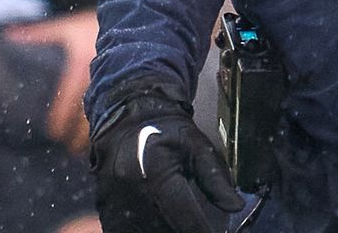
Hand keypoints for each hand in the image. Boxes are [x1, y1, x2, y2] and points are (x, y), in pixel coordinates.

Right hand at [90, 86, 243, 232]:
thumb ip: (216, 178)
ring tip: (176, 223)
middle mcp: (131, 192)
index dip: (202, 230)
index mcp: (156, 175)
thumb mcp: (197, 146)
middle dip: (182, 230)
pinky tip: (154, 223)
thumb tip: (234, 206)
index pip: (185, 218)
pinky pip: (120, 228)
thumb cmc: (166, 130)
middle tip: (197, 226)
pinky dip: (138, 230)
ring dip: (160, 230)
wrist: (127, 116)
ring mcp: (113, 201)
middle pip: (162, 230)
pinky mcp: (103, 205)